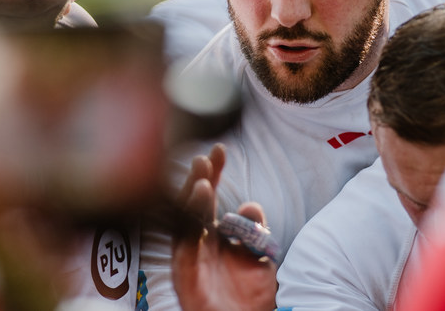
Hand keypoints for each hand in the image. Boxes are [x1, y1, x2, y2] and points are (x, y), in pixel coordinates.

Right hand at [172, 144, 277, 310]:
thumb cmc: (249, 301)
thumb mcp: (259, 260)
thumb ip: (254, 233)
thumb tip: (250, 205)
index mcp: (211, 240)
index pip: (208, 199)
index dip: (213, 173)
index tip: (221, 149)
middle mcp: (197, 247)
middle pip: (193, 206)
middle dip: (199, 178)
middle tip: (207, 155)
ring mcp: (190, 260)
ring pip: (184, 221)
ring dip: (192, 195)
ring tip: (202, 172)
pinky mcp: (185, 274)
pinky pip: (185, 241)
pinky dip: (191, 217)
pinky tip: (200, 194)